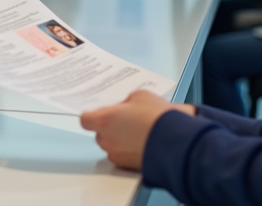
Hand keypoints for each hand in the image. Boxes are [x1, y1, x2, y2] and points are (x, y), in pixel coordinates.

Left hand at [79, 90, 195, 169]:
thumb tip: (126, 106)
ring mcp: (117, 155)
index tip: (100, 112)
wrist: (176, 142)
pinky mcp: (129, 166)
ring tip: (138, 130)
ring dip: (120, 139)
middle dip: (110, 126)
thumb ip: (126, 101)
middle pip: (99, 132)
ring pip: (112, 145)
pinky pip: (124, 156)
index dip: (93, 115)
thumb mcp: (140, 96)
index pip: (85, 119)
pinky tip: (143, 141)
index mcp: (104, 120)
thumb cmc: (158, 118)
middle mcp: (107, 140)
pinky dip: (130, 150)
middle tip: (125, 119)